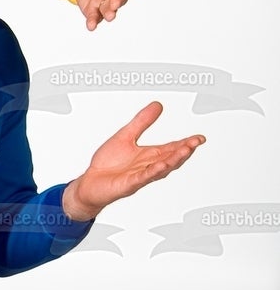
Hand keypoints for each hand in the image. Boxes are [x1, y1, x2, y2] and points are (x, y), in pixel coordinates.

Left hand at [61, 102, 204, 220]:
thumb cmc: (108, 163)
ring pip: (161, 169)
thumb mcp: (126, 135)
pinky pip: (143, 178)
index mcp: (149, 155)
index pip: (172, 148)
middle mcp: (148, 166)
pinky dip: (153, 172)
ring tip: (185, 151)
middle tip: (196, 142)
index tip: (200, 137)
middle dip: (184, 150)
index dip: (186, 143)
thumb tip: (158, 105)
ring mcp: (140, 176)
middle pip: (171, 158)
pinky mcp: (128, 184)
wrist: (90, 182)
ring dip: (173, 160)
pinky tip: (161, 165)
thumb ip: (142, 122)